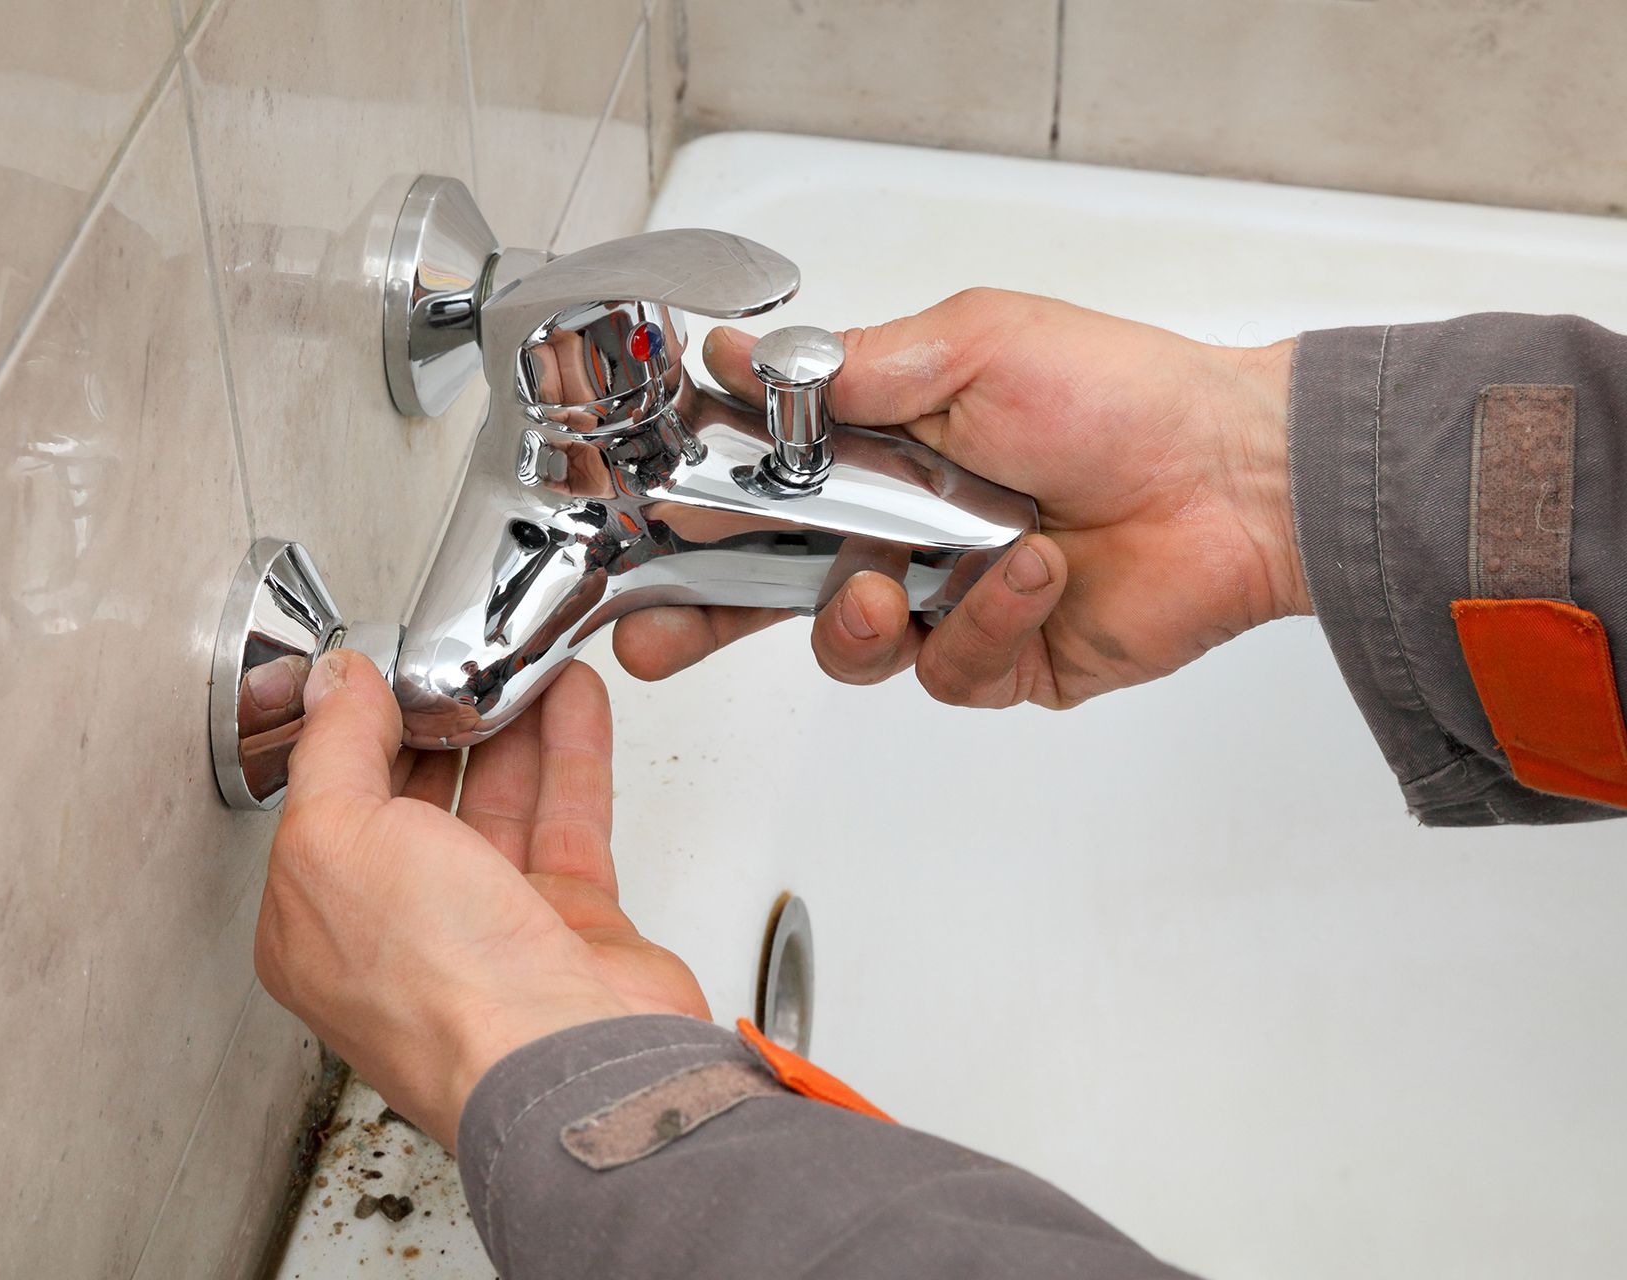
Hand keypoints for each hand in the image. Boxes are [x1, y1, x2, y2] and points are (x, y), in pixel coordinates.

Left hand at [254, 650, 707, 1150]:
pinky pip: (568, 820)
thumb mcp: (337, 838)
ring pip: (499, 805)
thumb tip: (334, 685)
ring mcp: (491, 933)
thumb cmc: (443, 990)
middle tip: (455, 657)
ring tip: (518, 659)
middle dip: (436, 724)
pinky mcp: (571, 929)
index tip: (381, 669)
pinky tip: (572, 701)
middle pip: (417, 802)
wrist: (567, 1062)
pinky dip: (572, 752)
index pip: (328, 805)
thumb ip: (332, 748)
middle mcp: (403, 935)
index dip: (352, 731)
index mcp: (318, 926)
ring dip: (510, 725)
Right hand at [613, 289, 1309, 707]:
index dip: (693, 514)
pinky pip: (945, 671)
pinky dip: (986, 624)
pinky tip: (1037, 573)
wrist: (1236, 477)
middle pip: (769, 587)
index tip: (644, 526)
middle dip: (700, 613)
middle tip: (652, 632)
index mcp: (877, 449)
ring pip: (845, 645)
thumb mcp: (972, 346)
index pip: (756, 488)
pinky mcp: (995, 660)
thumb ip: (852, 369)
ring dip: (859, 619)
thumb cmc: (1118, 395)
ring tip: (894, 585)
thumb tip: (740, 362)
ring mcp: (942, 601)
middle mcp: (897, 530)